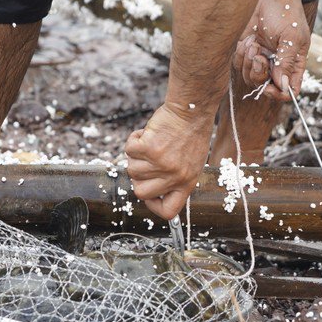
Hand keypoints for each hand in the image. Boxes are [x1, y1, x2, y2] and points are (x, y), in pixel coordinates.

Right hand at [125, 103, 212, 219]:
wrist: (192, 110)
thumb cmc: (191, 133)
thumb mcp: (191, 163)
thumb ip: (174, 178)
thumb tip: (151, 189)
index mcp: (187, 183)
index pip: (168, 211)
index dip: (154, 205)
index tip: (150, 195)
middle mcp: (174, 177)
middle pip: (140, 193)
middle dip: (138, 178)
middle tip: (146, 162)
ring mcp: (161, 163)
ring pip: (132, 169)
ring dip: (136, 155)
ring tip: (151, 142)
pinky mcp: (150, 148)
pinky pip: (129, 150)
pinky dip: (134, 139)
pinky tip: (147, 133)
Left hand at [233, 0, 312, 100]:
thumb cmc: (286, 13)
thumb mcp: (292, 37)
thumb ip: (287, 62)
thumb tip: (282, 86)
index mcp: (293, 66)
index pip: (288, 92)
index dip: (278, 94)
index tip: (268, 86)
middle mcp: (276, 67)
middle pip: (265, 87)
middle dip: (258, 74)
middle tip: (258, 55)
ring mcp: (260, 61)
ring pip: (249, 78)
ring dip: (248, 61)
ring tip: (254, 43)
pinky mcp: (246, 54)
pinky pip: (238, 65)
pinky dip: (241, 54)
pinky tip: (249, 39)